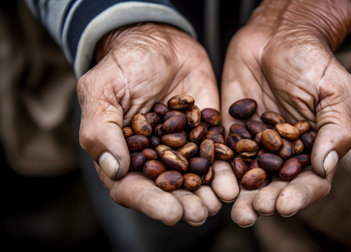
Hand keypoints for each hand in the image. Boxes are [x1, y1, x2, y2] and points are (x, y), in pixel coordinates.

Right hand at [77, 23, 238, 225]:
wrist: (159, 41)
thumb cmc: (123, 64)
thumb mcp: (102, 90)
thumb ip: (102, 129)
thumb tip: (113, 169)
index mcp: (123, 155)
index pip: (132, 188)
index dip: (150, 203)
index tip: (171, 213)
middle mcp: (153, 158)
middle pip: (168, 191)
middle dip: (184, 204)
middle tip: (200, 213)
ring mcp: (182, 148)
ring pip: (194, 179)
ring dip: (208, 194)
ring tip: (221, 201)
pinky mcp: (205, 135)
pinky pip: (216, 156)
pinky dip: (225, 171)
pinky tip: (235, 182)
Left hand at [221, 0, 350, 226]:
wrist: (275, 35)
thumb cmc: (312, 59)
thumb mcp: (334, 90)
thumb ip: (336, 128)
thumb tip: (326, 167)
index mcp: (313, 148)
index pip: (311, 181)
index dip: (300, 195)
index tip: (286, 204)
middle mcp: (284, 153)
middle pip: (277, 187)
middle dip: (267, 201)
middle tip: (256, 209)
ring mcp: (255, 145)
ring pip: (249, 178)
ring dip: (242, 198)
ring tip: (236, 211)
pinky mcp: (230, 133)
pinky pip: (224, 156)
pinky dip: (219, 172)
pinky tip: (213, 184)